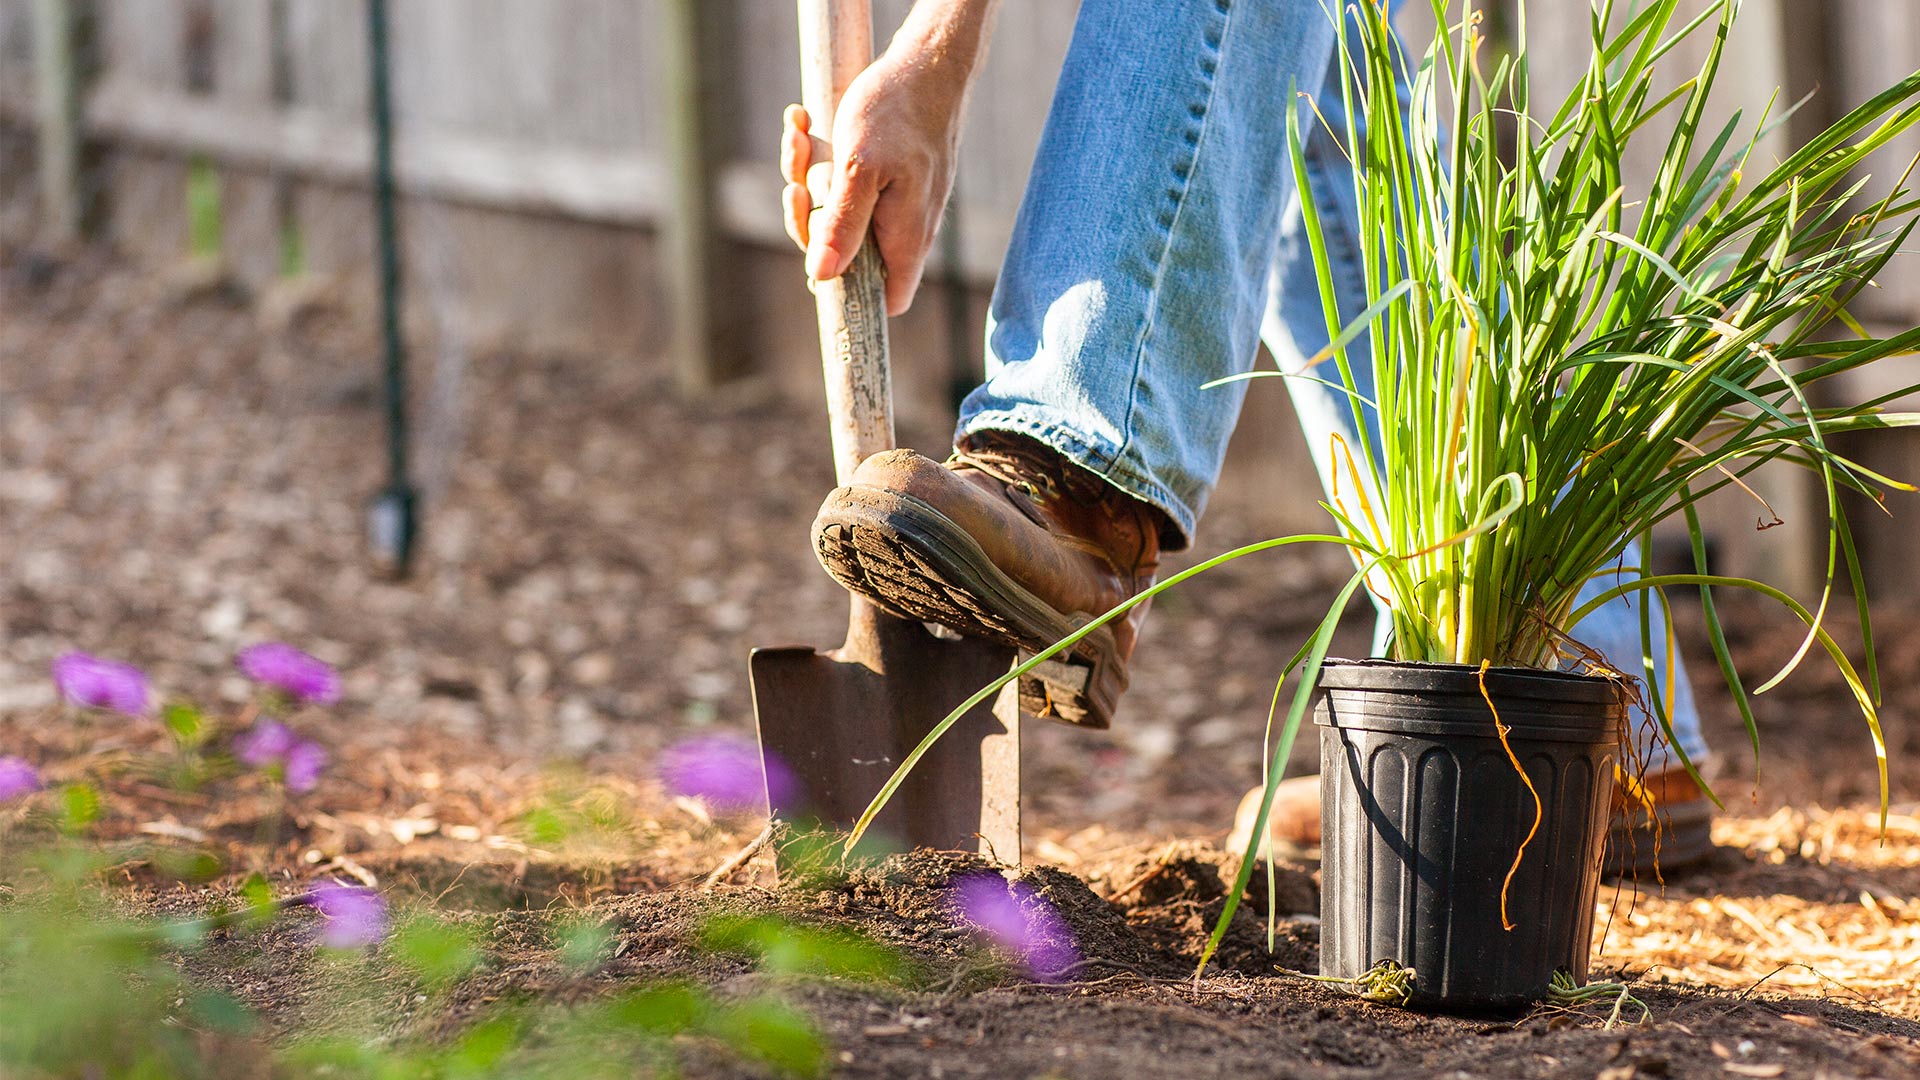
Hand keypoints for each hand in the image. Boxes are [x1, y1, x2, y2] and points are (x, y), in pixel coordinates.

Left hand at [780, 46, 969, 315]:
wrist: (927, 61)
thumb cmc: (898, 111)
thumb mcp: (859, 170)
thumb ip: (843, 226)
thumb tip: (823, 276)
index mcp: (905, 237)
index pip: (886, 300)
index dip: (850, 295)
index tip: (816, 263)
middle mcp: (904, 227)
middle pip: (847, 255)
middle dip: (809, 218)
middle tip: (797, 185)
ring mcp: (895, 201)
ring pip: (837, 212)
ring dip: (808, 177)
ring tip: (801, 135)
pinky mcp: (885, 177)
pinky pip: (842, 182)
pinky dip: (819, 157)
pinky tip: (806, 123)